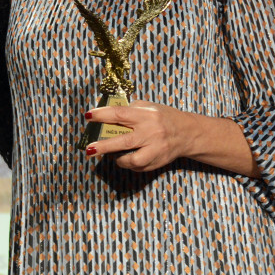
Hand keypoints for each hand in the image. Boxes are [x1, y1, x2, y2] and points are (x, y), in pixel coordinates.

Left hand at [85, 100, 257, 175]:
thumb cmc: (163, 117)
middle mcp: (151, 133)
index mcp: (146, 116)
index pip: (120, 115)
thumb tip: (106, 114)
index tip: (88, 116)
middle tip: (89, 149)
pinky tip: (126, 159)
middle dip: (104, 146)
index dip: (102, 115)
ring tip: (112, 156)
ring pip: (132, 160)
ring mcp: (155, 149)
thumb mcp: (148, 107)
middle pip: (124, 142)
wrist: (186, 133)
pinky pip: (138, 167)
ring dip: (118, 160)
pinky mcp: (157, 162)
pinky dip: (129, 164)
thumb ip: (129, 110)